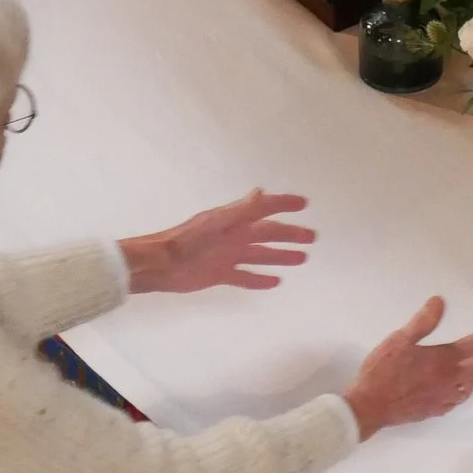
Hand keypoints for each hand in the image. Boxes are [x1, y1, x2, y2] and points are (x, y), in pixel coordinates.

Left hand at [118, 190, 315, 293]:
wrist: (161, 265)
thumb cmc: (188, 240)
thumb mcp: (217, 222)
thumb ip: (240, 210)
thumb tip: (261, 191)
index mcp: (234, 220)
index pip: (265, 208)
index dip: (283, 204)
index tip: (304, 203)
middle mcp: (235, 236)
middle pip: (268, 234)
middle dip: (290, 234)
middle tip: (311, 237)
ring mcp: (229, 255)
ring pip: (261, 255)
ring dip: (281, 255)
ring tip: (302, 258)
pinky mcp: (221, 274)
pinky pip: (246, 277)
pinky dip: (260, 279)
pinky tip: (275, 281)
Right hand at [343, 298, 472, 438]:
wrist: (372, 406)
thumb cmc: (384, 370)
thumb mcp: (400, 340)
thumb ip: (422, 322)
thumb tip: (440, 302)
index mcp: (443, 359)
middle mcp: (449, 379)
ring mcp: (444, 397)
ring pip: (470, 386)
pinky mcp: (435, 410)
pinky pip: (458, 400)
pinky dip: (465, 393)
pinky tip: (462, 392)